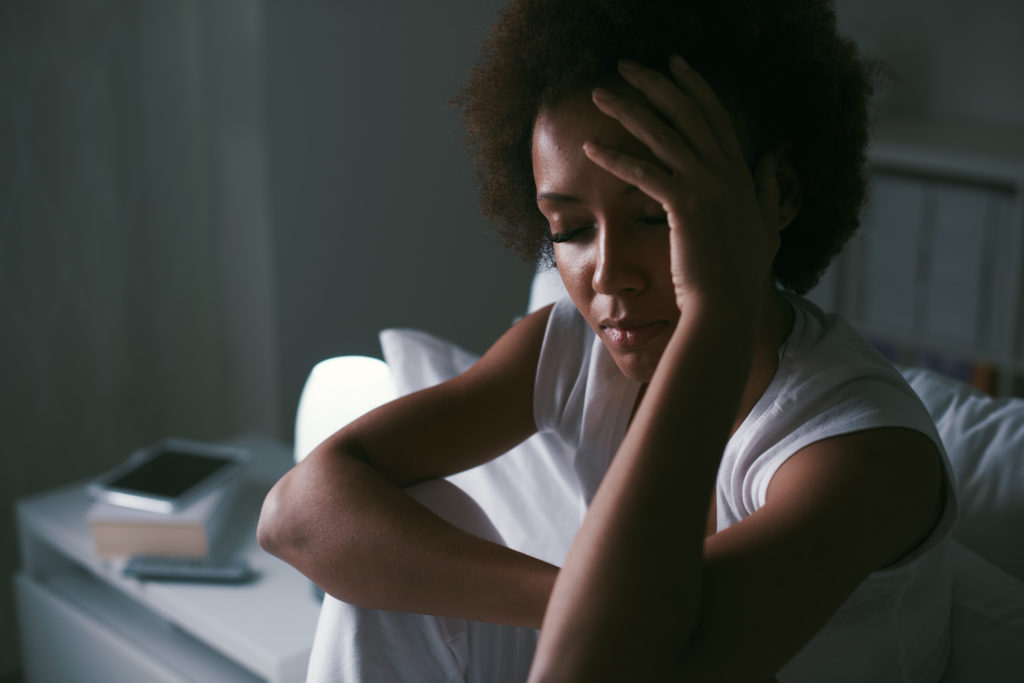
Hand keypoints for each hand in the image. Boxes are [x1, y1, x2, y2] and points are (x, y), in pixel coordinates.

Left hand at [583, 55, 780, 313]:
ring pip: (660, 133)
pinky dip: (616, 157)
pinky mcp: (684, 206)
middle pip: (685, 112)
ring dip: (626, 108)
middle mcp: (725, 172)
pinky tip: (591, 147)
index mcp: (740, 173)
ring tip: (599, 93)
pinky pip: (643, 172)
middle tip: (625, 65)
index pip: (714, 116)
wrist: (729, 305)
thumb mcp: (766, 227)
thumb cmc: (741, 275)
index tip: (673, 64)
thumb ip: (767, 191)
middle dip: (654, 82)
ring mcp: (706, 186)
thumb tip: (770, 160)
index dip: (693, 86)